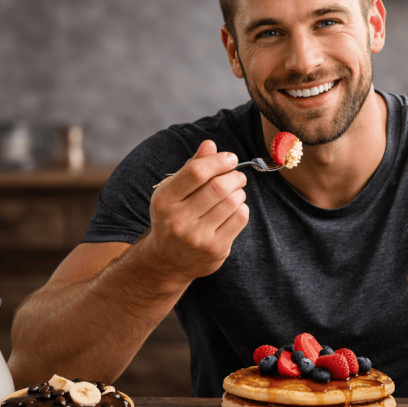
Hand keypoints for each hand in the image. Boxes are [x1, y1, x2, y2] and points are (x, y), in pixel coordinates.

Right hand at [144, 140, 248, 282]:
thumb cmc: (173, 218)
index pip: (196, 172)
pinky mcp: (215, 249)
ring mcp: (197, 237)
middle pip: (218, 187)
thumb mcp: (173, 192)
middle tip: (237, 175)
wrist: (167, 262)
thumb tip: (210, 144)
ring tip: (235, 192)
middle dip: (234, 175)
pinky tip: (234, 209)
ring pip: (232, 202)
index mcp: (165, 200)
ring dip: (239, 192)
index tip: (230, 158)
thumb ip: (192, 168)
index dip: (218, 161)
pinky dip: (242, 208)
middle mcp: (178, 220)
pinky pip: (240, 219)